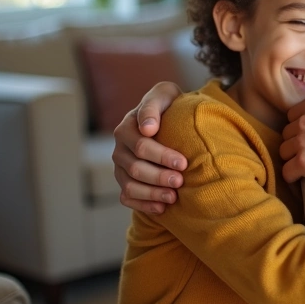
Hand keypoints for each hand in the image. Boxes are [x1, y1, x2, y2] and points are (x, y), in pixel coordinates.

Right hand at [112, 81, 186, 213]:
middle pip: (136, 168)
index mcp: (126, 128)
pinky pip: (127, 198)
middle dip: (159, 177)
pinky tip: (161, 208)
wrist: (170, 117)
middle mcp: (120, 149)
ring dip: (152, 194)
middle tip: (181, 182)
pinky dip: (143, 205)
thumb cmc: (169, 105)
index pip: (142, 146)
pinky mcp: (125, 181)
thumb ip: (153, 106)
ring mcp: (121, 167)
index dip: (162, 156)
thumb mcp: (164, 95)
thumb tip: (147, 128)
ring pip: (130, 186)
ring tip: (173, 197)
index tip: (183, 163)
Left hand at [281, 71, 304, 182]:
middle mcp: (303, 121)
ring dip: (292, 157)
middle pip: (286, 133)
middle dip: (295, 141)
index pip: (293, 115)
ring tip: (304, 164)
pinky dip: (292, 175)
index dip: (300, 124)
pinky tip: (301, 177)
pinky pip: (286, 172)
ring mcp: (302, 142)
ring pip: (284, 152)